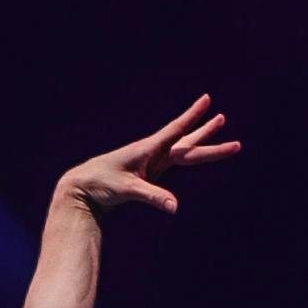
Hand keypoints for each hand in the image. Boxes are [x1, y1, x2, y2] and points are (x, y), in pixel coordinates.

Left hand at [58, 93, 236, 217]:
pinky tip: (194, 150)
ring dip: (201, 137)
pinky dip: (189, 154)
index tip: (206, 100)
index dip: (192, 116)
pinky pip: (175, 159)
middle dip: (207, 132)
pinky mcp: (150, 171)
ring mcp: (152, 161)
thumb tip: (176, 207)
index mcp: (148, 149)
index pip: (176, 130)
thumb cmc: (102, 184)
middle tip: (224, 118)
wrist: (83, 187)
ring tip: (219, 122)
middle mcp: (153, 152)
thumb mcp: (128, 190)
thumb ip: (153, 196)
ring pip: (184, 147)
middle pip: (186, 141)